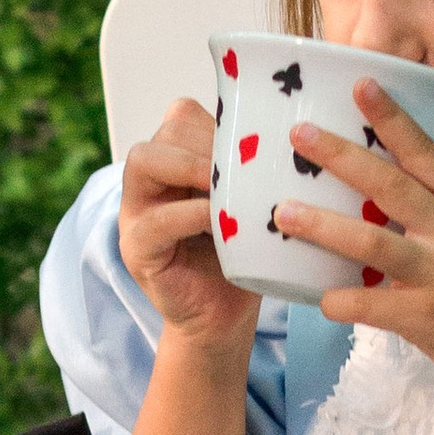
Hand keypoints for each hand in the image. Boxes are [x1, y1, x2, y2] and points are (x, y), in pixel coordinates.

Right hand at [119, 96, 256, 354]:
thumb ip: (253, 170)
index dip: (218, 122)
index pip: (182, 117)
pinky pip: (155, 221)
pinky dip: (190, 214)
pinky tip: (220, 220)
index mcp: (175, 163)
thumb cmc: (245, 254)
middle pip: (163, 134)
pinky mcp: (137, 250)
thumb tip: (298, 133)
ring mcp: (135, 215)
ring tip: (228, 185)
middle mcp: (148, 183)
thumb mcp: (250, 203)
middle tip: (246, 166)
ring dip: (192, 167)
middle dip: (206, 143)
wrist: (226, 317)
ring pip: (144, 161)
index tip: (258, 144)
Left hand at [283, 80, 433, 406]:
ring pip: (373, 242)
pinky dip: (342, 301)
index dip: (392, 118)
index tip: (361, 84)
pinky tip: (320, 299)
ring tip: (285, 214)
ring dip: (324, 226)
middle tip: (299, 135)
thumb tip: (393, 195)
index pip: (428, 153)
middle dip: (341, 157)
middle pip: (391, 186)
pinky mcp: (429, 318)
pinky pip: (374, 305)